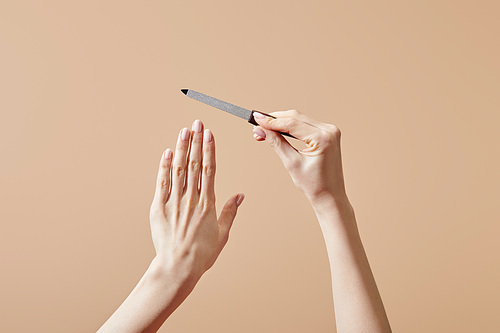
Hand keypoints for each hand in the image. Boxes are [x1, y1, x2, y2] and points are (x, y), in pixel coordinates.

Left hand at [150, 120, 243, 280]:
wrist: (178, 267)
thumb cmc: (202, 253)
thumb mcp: (222, 234)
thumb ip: (230, 212)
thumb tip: (240, 196)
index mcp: (207, 204)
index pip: (209, 169)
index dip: (209, 149)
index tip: (210, 134)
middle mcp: (191, 199)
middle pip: (194, 164)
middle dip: (196, 141)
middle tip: (197, 123)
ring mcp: (174, 202)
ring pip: (178, 169)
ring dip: (181, 148)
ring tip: (184, 131)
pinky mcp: (159, 208)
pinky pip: (162, 183)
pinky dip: (164, 167)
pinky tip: (167, 153)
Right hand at [252, 110, 345, 202]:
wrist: (330, 196)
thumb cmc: (314, 185)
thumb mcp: (292, 163)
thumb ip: (276, 143)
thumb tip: (260, 130)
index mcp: (323, 138)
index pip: (292, 124)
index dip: (271, 121)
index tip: (256, 119)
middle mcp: (329, 130)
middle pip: (296, 118)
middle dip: (275, 120)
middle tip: (257, 125)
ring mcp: (330, 131)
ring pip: (300, 119)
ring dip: (281, 122)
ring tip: (264, 129)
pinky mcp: (328, 134)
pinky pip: (306, 125)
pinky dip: (291, 127)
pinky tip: (278, 130)